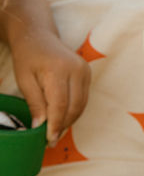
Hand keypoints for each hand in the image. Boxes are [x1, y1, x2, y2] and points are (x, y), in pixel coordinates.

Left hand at [10, 29, 90, 145]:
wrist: (38, 36)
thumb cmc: (28, 57)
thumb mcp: (24, 80)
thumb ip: (34, 103)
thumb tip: (40, 126)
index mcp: (58, 69)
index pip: (60, 104)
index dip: (55, 124)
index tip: (48, 138)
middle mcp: (76, 69)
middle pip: (74, 106)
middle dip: (63, 125)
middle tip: (51, 139)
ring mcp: (85, 70)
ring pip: (81, 105)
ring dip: (69, 120)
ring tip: (55, 132)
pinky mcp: (87, 73)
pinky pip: (83, 98)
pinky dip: (73, 111)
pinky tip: (62, 118)